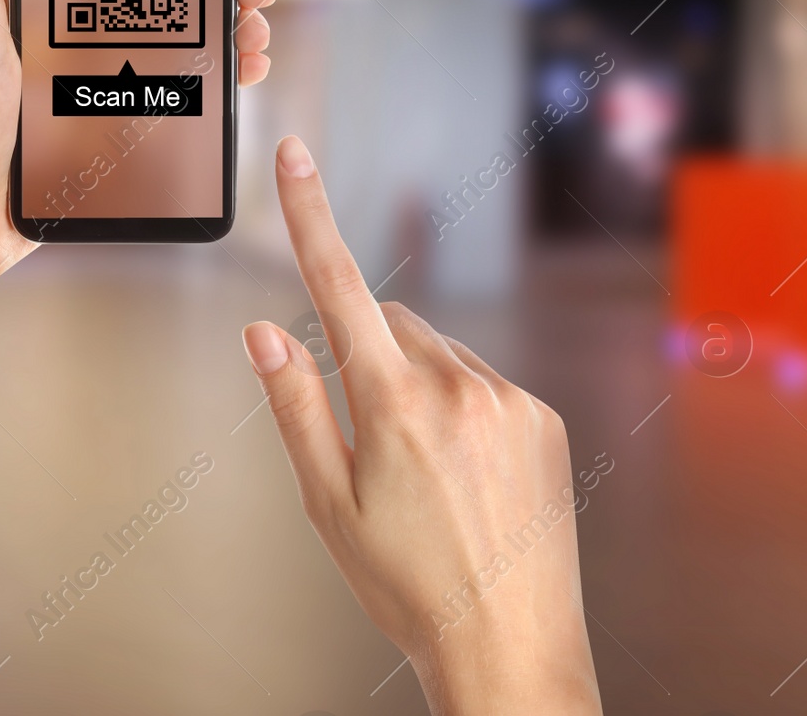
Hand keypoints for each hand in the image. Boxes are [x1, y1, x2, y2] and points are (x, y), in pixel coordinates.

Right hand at [242, 136, 601, 715]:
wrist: (508, 647)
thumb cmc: (409, 585)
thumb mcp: (328, 504)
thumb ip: (295, 405)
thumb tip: (263, 334)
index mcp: (394, 405)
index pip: (338, 287)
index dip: (310, 215)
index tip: (297, 158)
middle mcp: (459, 386)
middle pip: (392, 323)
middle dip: (368, 352)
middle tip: (366, 435)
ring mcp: (510, 400)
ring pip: (439, 353)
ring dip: (416, 383)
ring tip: (423, 472)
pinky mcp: (543, 418)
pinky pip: (483, 382)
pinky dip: (462, 405)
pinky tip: (463, 474)